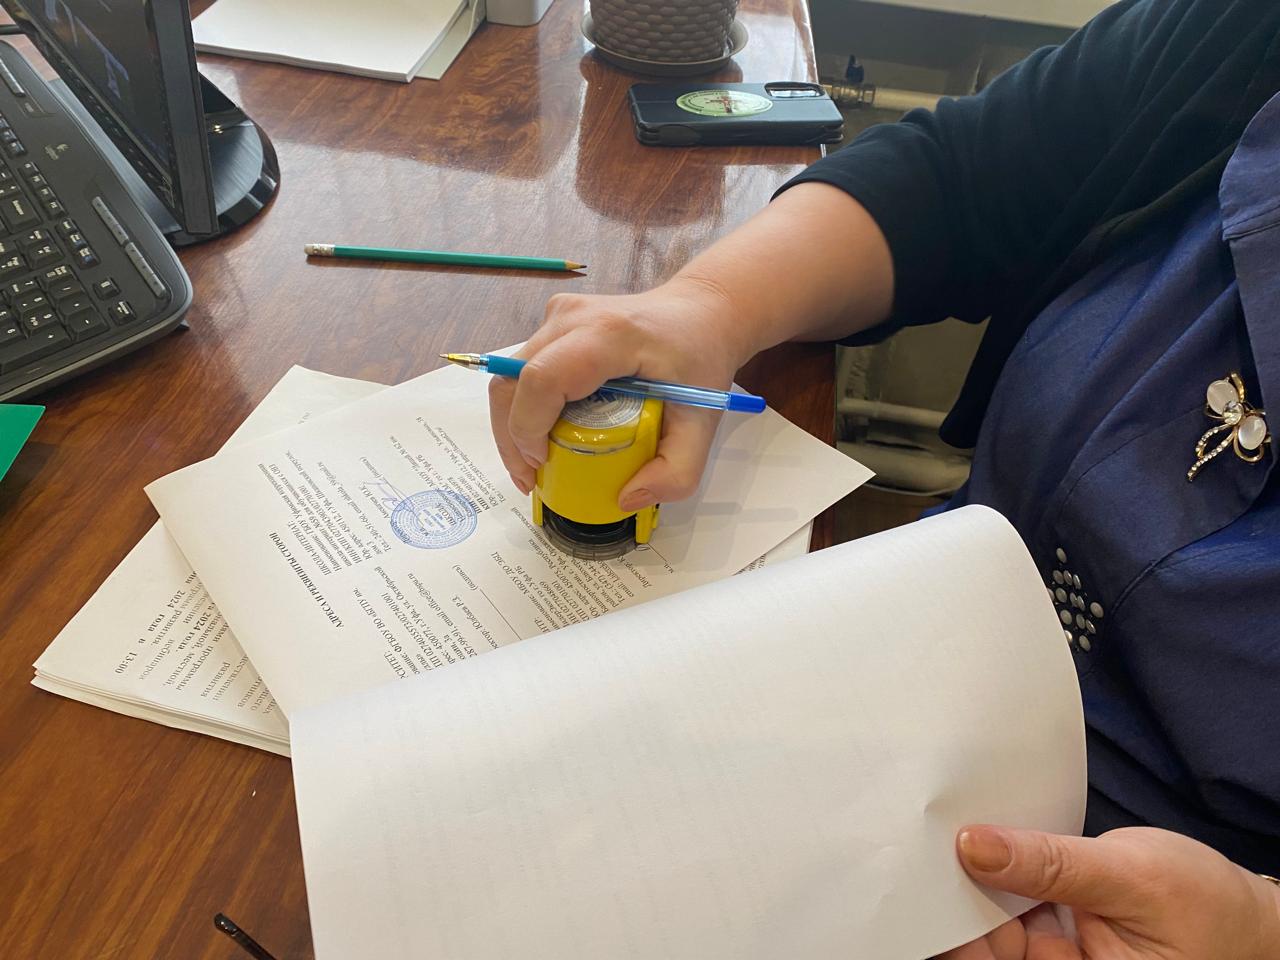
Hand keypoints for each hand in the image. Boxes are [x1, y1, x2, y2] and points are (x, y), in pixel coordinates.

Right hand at [489, 277, 756, 507]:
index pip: (543, 379)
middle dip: (511, 437)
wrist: (702, 310)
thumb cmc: (702, 357)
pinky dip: (524, 407)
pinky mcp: (554, 322)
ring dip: (513, 425)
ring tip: (534, 464)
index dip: (528, 428)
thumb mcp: (703, 421)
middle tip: (530, 479)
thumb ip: (677, 470)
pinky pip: (523, 368)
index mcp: (609, 335)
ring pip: (510, 375)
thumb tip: (626, 499)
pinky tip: (544, 435)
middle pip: (513, 379)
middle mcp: (573, 318)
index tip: (543, 465)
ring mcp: (559, 315)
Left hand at [937, 824, 1279, 959]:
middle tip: (926, 837)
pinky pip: (1011, 897)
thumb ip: (1053, 864)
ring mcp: (1051, 951)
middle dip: (955, 893)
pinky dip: (998, 866)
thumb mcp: (1131, 877)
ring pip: (990, 915)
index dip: (950, 928)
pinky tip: (981, 834)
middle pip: (980, 940)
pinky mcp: (1053, 924)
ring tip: (946, 827)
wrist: (1246, 915)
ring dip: (972, 875)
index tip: (923, 875)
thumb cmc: (1207, 907)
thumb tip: (973, 845)